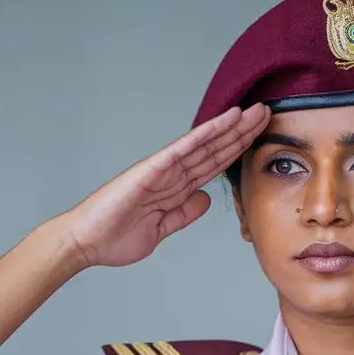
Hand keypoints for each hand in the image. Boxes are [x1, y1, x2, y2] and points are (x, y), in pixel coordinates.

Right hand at [60, 103, 270, 268]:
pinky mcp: (151, 169)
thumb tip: (205, 199)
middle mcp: (171, 174)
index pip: (212, 166)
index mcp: (174, 189)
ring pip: (204, 144)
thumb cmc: (115, 237)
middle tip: (267, 113)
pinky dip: (204, 134)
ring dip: (230, 128)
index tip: (258, 138)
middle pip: (214, 150)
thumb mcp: (162, 229)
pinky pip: (182, 149)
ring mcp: (161, 169)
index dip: (236, 151)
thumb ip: (183, 213)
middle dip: (241, 133)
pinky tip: (224, 121)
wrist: (86, 243)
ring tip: (254, 111)